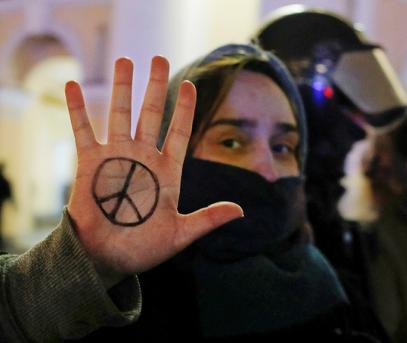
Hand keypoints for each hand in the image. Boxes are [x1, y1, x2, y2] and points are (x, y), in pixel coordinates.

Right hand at [65, 56, 242, 287]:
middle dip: (156, 86)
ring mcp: (117, 158)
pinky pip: (83, 130)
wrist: (106, 260)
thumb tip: (241, 211)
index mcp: (167, 172)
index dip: (186, 110)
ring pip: (120, 115)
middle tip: (159, 58)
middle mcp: (144, 158)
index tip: (191, 86)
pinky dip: (78, 109)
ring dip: (122, 88)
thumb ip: (208, 219)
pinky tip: (71, 85)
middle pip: (152, 114)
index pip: (180, 132)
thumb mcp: (180, 234)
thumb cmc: (143, 249)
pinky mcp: (90, 164)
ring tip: (124, 60)